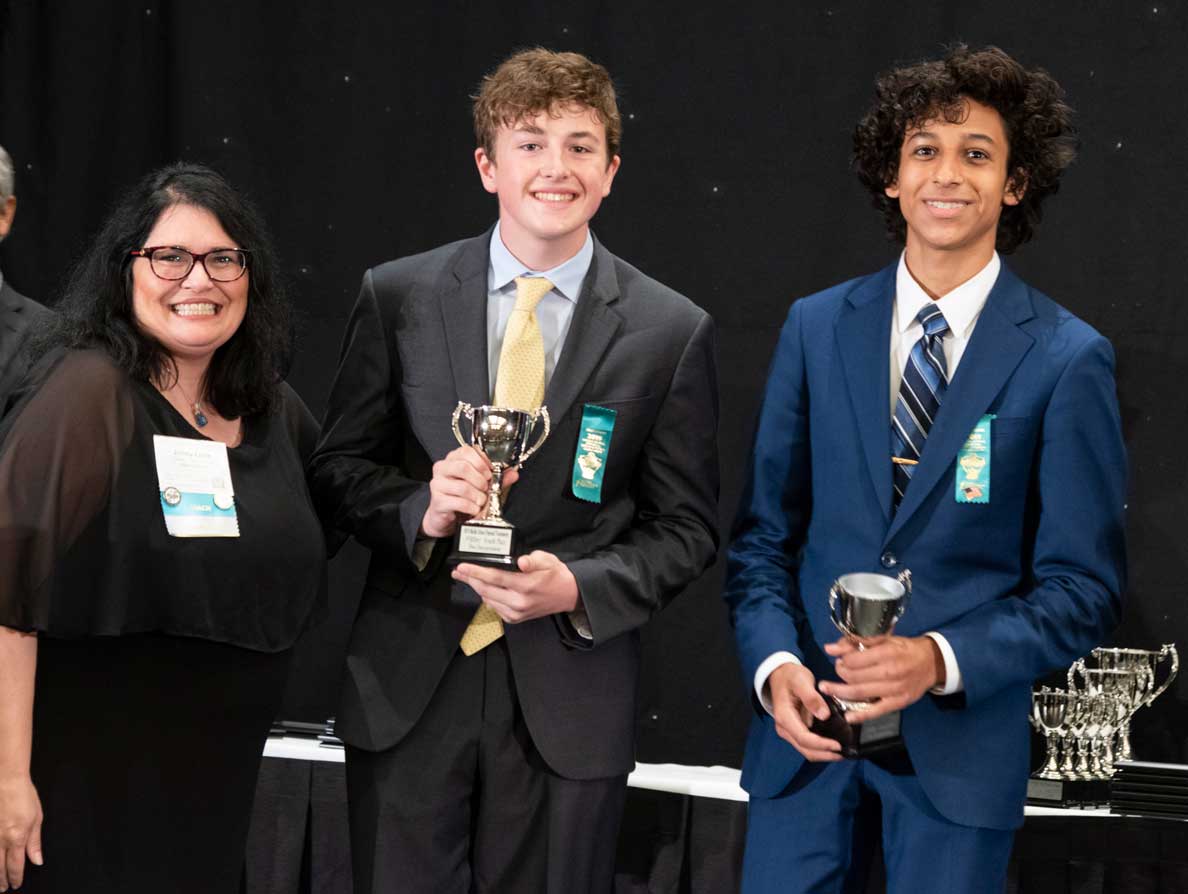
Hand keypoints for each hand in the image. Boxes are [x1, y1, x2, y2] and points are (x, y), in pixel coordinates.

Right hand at [0, 774, 42, 891]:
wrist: (6, 780)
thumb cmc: (23, 796)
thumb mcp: (36, 818)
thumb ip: (34, 842)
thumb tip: (37, 861)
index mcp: (17, 837)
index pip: (16, 865)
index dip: (16, 877)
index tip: (16, 884)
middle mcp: (0, 839)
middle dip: (2, 881)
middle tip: (4, 888)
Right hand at [420, 446, 519, 538]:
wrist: (445, 514)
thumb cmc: (462, 495)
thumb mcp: (482, 484)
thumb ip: (497, 477)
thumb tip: (513, 473)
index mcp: (453, 459)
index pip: (467, 451)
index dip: (482, 462)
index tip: (490, 472)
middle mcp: (442, 468)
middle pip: (463, 467)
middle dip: (480, 480)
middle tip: (486, 487)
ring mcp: (437, 484)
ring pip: (462, 487)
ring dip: (477, 496)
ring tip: (481, 500)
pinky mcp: (437, 501)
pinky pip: (459, 502)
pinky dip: (471, 507)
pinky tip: (474, 508)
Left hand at [451, 551, 577, 622]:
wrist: (568, 595)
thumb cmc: (555, 574)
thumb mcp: (547, 560)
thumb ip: (533, 560)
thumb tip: (521, 561)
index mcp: (526, 585)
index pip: (495, 577)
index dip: (476, 572)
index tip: (462, 567)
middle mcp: (519, 602)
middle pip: (486, 590)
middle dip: (470, 579)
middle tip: (458, 571)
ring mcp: (516, 613)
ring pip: (488, 600)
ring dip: (477, 588)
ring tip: (468, 578)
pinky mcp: (515, 619)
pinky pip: (494, 607)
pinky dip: (487, 597)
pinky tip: (485, 588)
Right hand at [766, 663, 842, 761]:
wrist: (780, 674)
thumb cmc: (790, 676)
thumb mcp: (801, 681)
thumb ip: (811, 697)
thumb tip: (824, 715)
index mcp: (784, 716)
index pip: (803, 738)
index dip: (821, 745)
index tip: (837, 746)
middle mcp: (784, 727)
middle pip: (805, 748)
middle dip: (824, 754)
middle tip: (844, 753)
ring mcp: (788, 730)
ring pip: (806, 750)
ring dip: (823, 753)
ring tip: (841, 752)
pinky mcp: (794, 729)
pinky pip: (807, 744)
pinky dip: (820, 748)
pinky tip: (832, 745)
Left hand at [819, 635, 943, 723]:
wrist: (932, 663)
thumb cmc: (905, 649)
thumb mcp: (885, 638)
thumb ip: (857, 642)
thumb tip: (830, 648)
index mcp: (887, 653)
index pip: (854, 660)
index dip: (842, 659)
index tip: (840, 658)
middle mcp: (891, 672)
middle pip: (854, 677)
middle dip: (840, 673)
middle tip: (838, 669)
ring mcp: (895, 690)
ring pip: (859, 693)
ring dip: (839, 692)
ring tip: (827, 688)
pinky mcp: (898, 703)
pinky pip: (876, 711)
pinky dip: (860, 715)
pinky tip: (847, 716)